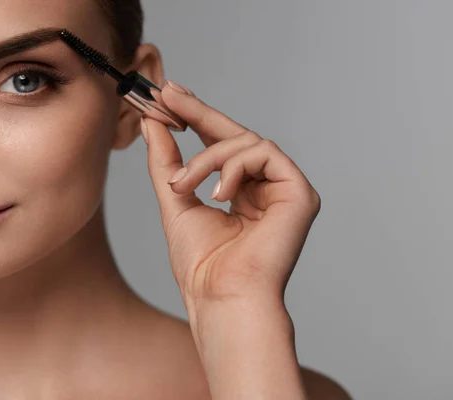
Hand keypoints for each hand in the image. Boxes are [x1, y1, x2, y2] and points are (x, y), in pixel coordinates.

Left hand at [141, 80, 320, 308]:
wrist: (221, 296)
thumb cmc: (201, 263)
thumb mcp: (176, 199)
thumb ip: (167, 160)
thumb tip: (152, 122)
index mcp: (244, 194)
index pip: (222, 147)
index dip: (197, 118)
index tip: (169, 96)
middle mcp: (267, 189)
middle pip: (237, 136)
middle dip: (200, 113)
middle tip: (169, 94)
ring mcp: (286, 190)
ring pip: (247, 142)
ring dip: (208, 157)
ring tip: (182, 184)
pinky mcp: (300, 193)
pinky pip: (264, 154)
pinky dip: (234, 166)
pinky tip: (217, 192)